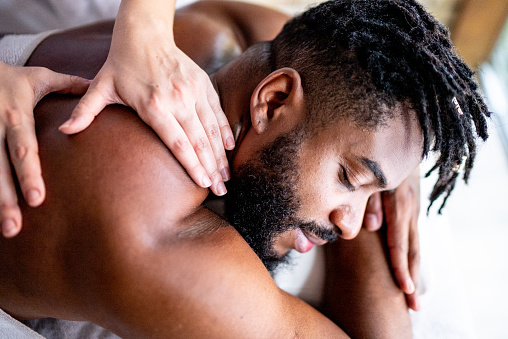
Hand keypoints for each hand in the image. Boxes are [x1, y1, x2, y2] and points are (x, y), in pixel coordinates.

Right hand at [0, 61, 89, 236]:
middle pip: (1, 168)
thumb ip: (69, 84)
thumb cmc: (9, 78)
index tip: (38, 199)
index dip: (29, 173)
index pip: (24, 148)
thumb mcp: (38, 77)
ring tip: (8, 230)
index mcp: (16, 116)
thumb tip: (97, 86)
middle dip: (8, 198)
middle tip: (16, 226)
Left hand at [59, 2, 234, 195]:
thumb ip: (86, 110)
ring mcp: (193, 92)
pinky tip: (230, 148)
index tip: (204, 183)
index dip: (192, 165)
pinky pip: (217, 112)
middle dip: (212, 168)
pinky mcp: (203, 84)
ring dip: (221, 154)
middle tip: (221, 190)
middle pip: (199, 141)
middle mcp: (178, 100)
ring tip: (227, 175)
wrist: (145, 34)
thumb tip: (65, 131)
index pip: (178, 142)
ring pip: (212, 129)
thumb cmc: (121, 64)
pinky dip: (224, 131)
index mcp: (154, 105)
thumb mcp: (101, 87)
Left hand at [362, 167, 420, 310]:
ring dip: (415, 271)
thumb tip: (373, 227)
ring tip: (414, 296)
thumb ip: (369, 199)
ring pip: (415, 245)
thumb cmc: (379, 157)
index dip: (400, 266)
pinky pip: (412, 237)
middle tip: (413, 305)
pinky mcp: (410, 210)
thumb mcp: (373, 174)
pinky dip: (413, 257)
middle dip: (412, 278)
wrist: (402, 142)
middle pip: (412, 250)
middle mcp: (410, 210)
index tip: (404, 288)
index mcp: (399, 204)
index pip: (399, 242)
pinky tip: (411, 270)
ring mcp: (413, 210)